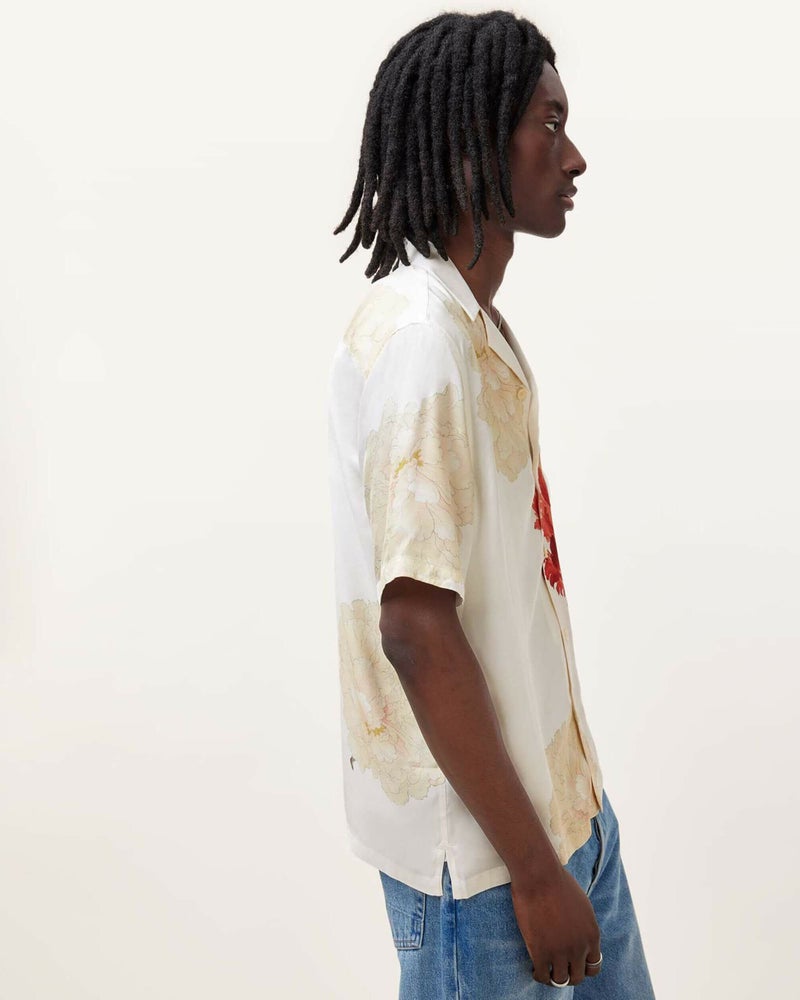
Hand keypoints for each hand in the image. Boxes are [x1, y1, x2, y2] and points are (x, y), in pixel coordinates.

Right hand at [510, 866, 602, 986]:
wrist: (539, 875)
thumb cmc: (558, 883)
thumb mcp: (582, 906)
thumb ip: (584, 926)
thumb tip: (580, 937)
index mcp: (592, 935)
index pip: (594, 967)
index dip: (582, 967)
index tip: (572, 963)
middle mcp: (579, 947)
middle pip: (577, 977)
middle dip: (567, 974)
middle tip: (557, 968)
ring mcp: (560, 952)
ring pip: (560, 980)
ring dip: (552, 977)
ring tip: (544, 969)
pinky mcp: (540, 952)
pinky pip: (542, 975)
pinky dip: (538, 975)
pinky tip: (534, 969)